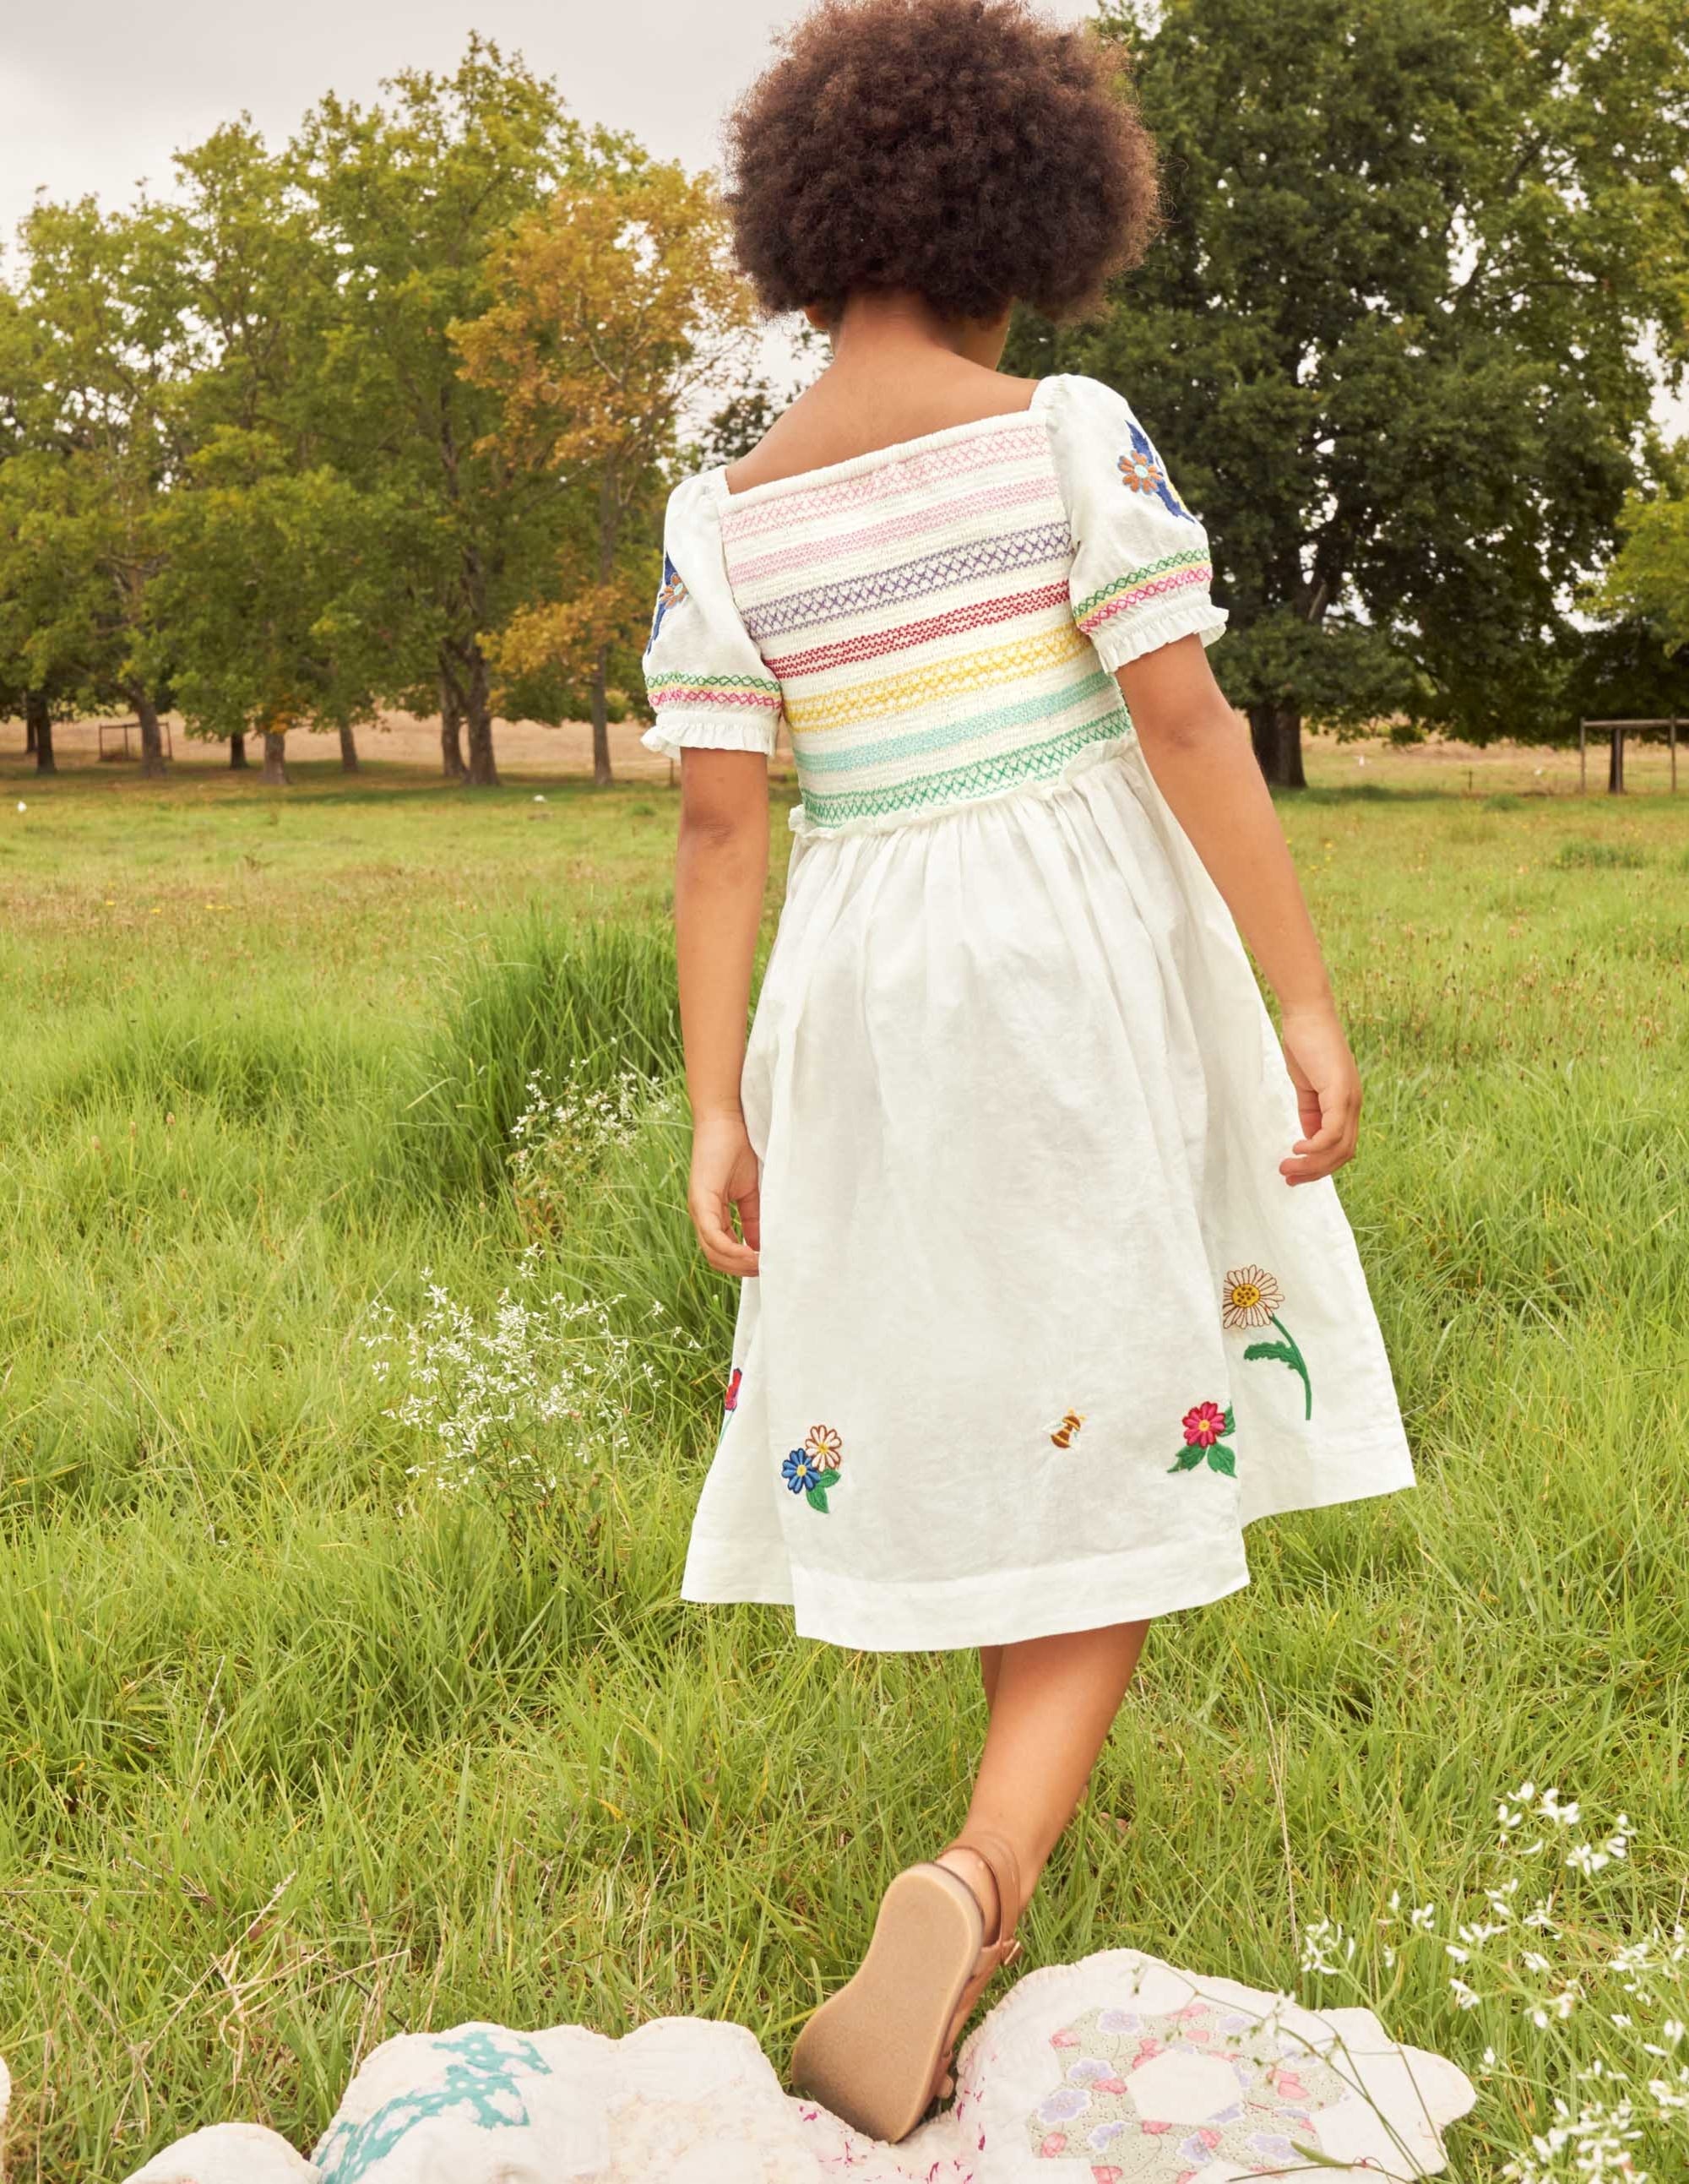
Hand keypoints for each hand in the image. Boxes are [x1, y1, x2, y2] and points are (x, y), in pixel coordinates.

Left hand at [687, 1109, 761, 1274]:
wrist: (726, 1119)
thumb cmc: (737, 1148)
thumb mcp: (751, 1191)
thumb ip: (754, 1218)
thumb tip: (760, 1246)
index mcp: (712, 1214)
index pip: (722, 1252)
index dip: (742, 1264)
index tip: (766, 1267)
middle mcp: (701, 1215)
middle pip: (715, 1259)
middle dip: (741, 1270)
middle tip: (767, 1271)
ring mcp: (699, 1209)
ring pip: (713, 1252)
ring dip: (739, 1264)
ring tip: (763, 1265)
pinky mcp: (701, 1200)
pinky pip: (714, 1236)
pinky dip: (732, 1249)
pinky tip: (752, 1253)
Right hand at [1278, 1004, 1360, 1184]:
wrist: (1308, 1014)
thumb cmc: (1306, 1043)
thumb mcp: (1307, 1085)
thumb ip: (1311, 1111)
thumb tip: (1309, 1138)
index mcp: (1346, 1104)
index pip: (1340, 1147)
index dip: (1319, 1165)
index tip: (1294, 1172)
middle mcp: (1353, 1105)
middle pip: (1342, 1154)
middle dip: (1314, 1172)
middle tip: (1288, 1177)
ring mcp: (1349, 1099)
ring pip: (1338, 1148)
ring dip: (1312, 1164)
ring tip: (1287, 1168)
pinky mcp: (1340, 1092)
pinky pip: (1332, 1131)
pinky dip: (1315, 1146)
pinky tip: (1297, 1148)